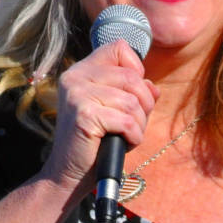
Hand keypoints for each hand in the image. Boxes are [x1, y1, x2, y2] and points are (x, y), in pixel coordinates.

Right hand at [41, 41, 156, 193]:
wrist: (69, 174)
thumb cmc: (95, 142)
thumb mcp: (115, 111)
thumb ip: (133, 93)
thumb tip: (153, 88)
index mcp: (81, 71)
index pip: (119, 48)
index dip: (135, 69)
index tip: (130, 94)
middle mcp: (75, 77)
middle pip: (132, 77)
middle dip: (144, 105)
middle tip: (132, 124)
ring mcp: (77, 95)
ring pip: (133, 101)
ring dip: (138, 124)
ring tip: (124, 136)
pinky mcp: (84, 115)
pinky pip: (127, 121)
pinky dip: (133, 137)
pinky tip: (122, 144)